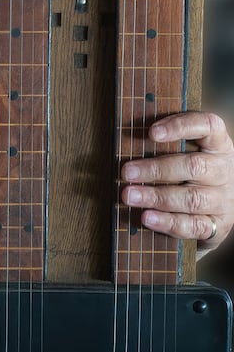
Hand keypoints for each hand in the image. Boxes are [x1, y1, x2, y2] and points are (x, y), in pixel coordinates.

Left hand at [120, 111, 233, 254]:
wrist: (222, 205)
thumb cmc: (194, 172)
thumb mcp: (190, 151)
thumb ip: (168, 144)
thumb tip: (129, 138)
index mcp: (218, 144)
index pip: (207, 126)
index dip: (180, 126)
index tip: (152, 132)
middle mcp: (223, 170)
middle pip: (193, 166)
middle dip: (156, 169)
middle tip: (126, 172)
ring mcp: (223, 199)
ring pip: (192, 198)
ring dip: (156, 197)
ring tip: (129, 196)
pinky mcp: (218, 224)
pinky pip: (194, 225)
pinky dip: (168, 222)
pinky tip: (147, 217)